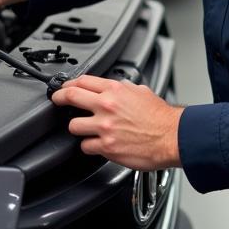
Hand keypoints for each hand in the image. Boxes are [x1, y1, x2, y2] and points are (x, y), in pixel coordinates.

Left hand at [50, 75, 183, 170]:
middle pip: (70, 97)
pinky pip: (86, 146)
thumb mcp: (141, 91)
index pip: (82, 81)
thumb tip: (115, 87)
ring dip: (77, 127)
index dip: (69, 84)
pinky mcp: (107, 147)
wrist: (172, 137)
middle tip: (57, 101)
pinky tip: (95, 144)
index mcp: (115, 90)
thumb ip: (124, 88)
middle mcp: (107, 106)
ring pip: (73, 126)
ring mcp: (105, 127)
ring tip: (83, 128)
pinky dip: (89, 146)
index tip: (65, 88)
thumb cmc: (160, 117)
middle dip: (59, 98)